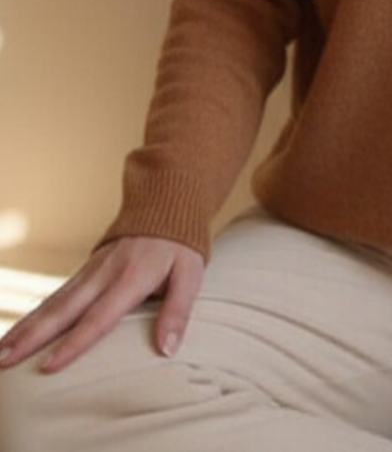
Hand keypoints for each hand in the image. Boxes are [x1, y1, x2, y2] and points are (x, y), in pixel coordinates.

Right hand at [0, 236, 203, 372]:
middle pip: (63, 310)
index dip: (73, 343)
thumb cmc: (180, 247)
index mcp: (130, 278)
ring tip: (0, 354)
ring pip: (52, 302)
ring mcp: (91, 271)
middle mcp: (104, 274)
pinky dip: (33, 315)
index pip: (98, 317)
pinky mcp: (85, 270)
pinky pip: (55, 295)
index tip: (48, 367)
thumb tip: (167, 350)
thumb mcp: (190, 274)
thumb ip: (178, 311)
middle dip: (32, 337)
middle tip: (4, 361)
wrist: (166, 206)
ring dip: (25, 327)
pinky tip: (16, 333)